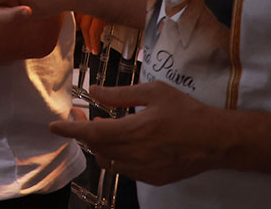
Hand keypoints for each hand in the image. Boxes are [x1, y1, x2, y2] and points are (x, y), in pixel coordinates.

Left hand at [50, 81, 229, 185]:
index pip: (91, 133)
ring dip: (98, 146)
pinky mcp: (154, 179)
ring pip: (108, 161)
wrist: (217, 141)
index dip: (69, 130)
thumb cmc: (187, 112)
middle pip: (96, 148)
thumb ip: (120, 94)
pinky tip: (122, 143)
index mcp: (134, 130)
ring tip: (101, 128)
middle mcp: (135, 154)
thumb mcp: (154, 92)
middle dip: (83, 133)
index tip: (53, 126)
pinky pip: (125, 170)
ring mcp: (144, 170)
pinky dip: (116, 157)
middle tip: (79, 117)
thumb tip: (93, 91)